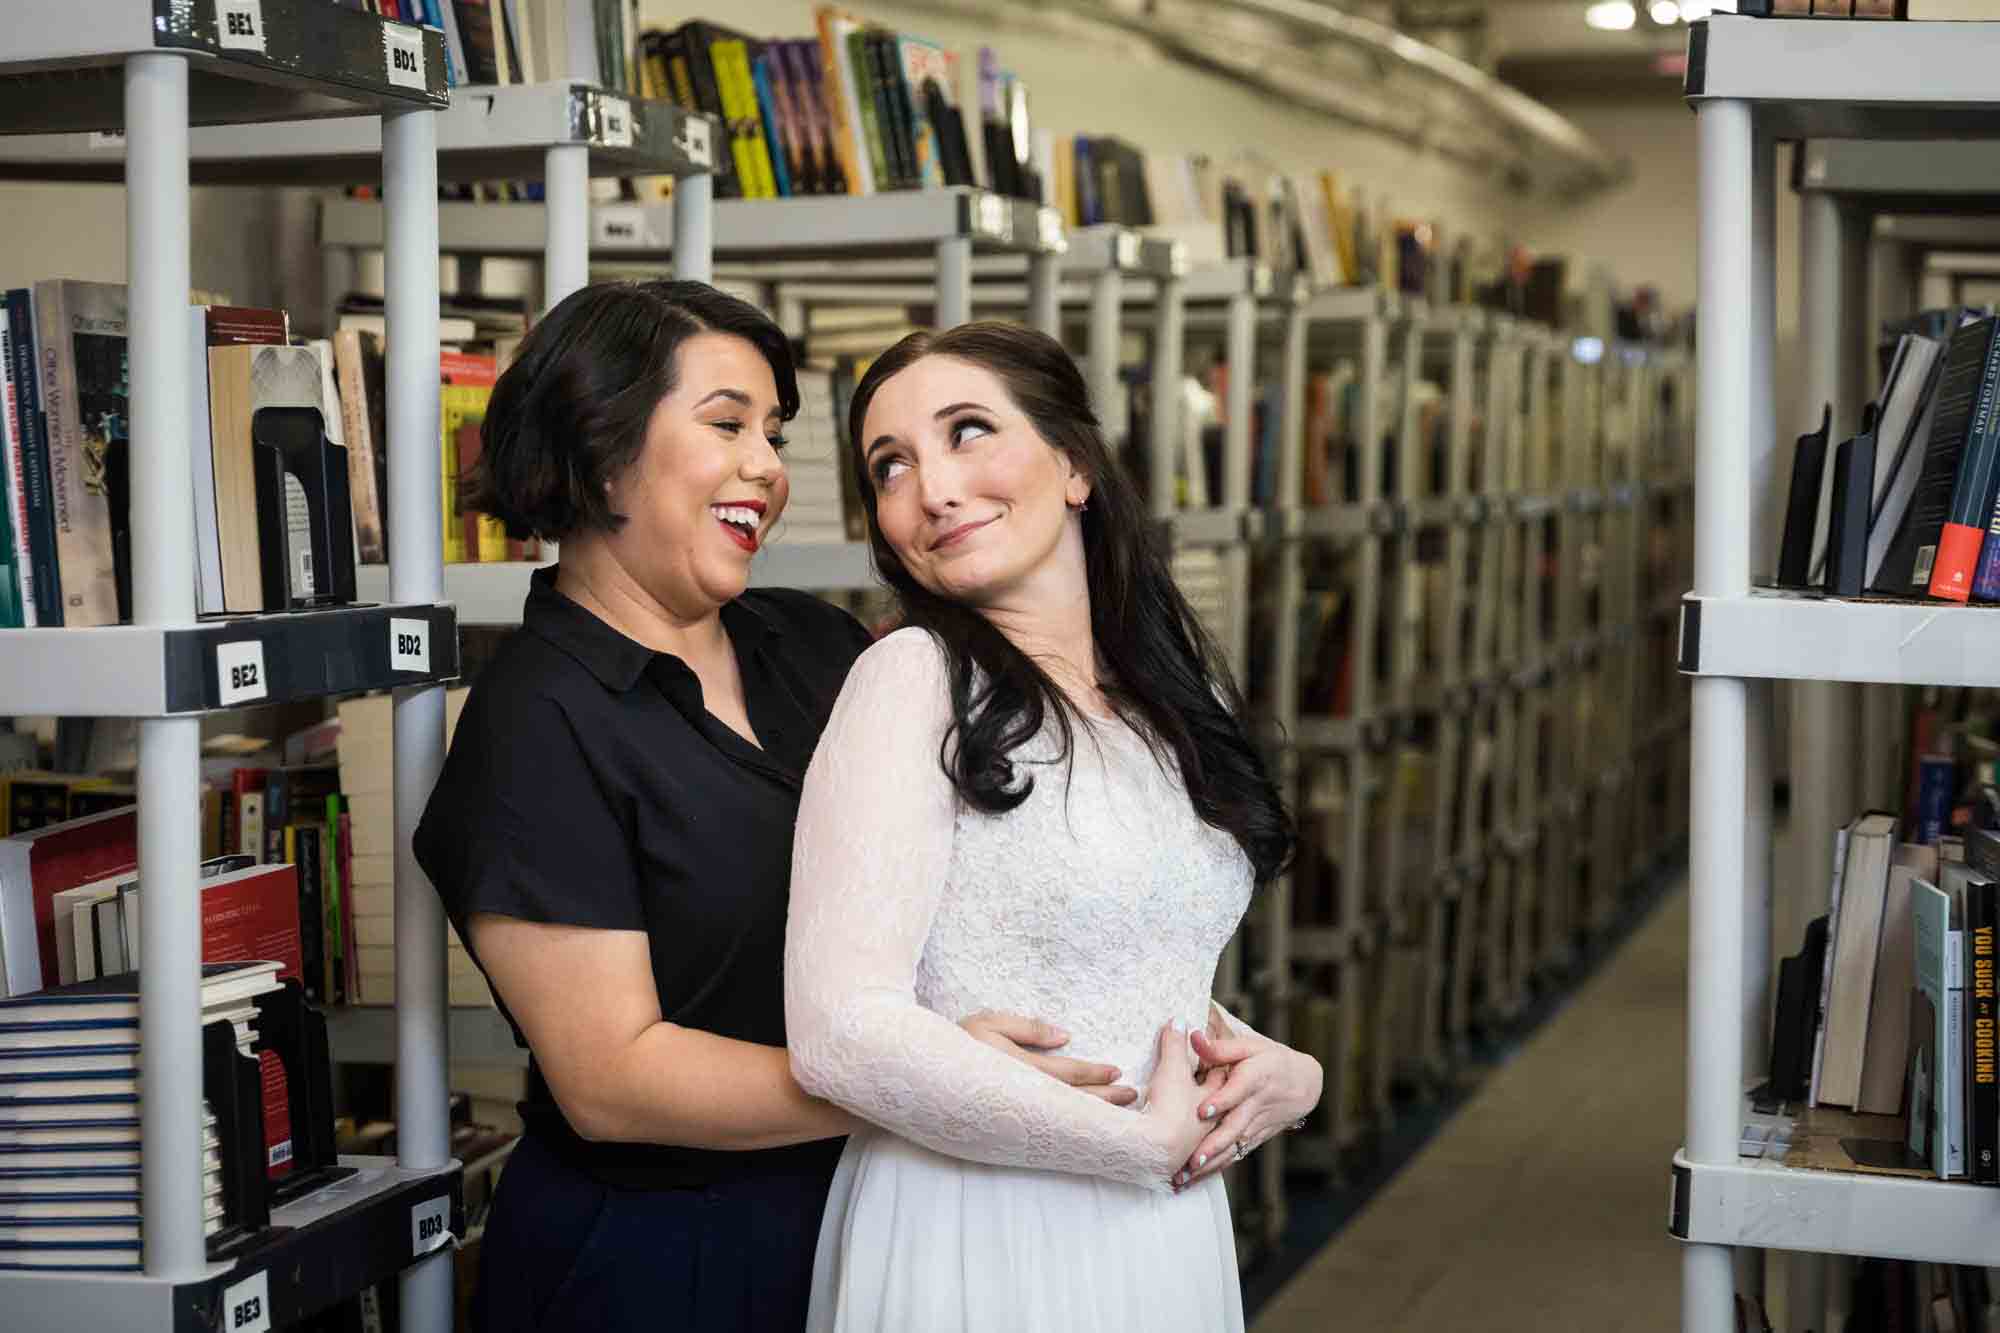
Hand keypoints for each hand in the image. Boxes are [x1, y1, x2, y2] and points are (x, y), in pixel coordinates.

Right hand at [959, 1011, 1137, 1106]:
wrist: (925, 1079)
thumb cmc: (958, 1043)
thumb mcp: (989, 1022)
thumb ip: (1029, 1028)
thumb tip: (1066, 1036)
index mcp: (1019, 1068)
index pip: (1068, 1073)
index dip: (1095, 1072)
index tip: (1117, 1072)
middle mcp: (1022, 1094)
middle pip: (1073, 1099)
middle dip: (1106, 1098)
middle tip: (1132, 1096)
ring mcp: (1018, 1112)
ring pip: (1065, 1114)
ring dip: (1096, 1112)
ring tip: (1120, 1108)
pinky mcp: (1013, 1121)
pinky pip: (1050, 1122)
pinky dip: (1074, 1122)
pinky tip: (1089, 1123)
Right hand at [1137, 1021, 1211, 1186]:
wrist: (1157, 1149)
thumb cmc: (1170, 1106)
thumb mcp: (1172, 1069)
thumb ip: (1175, 1045)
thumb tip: (1178, 1020)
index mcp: (1212, 1098)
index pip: (1219, 1080)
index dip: (1217, 1069)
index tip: (1216, 1064)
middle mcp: (1208, 1124)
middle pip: (1216, 1112)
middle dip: (1214, 1107)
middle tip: (1208, 1105)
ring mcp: (1196, 1145)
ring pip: (1205, 1140)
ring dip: (1204, 1142)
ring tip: (1197, 1142)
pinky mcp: (1181, 1164)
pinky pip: (1190, 1163)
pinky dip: (1191, 1166)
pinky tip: (1186, 1171)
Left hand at [1176, 1027, 1322, 1187]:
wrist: (1305, 1083)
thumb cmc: (1272, 1060)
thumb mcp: (1251, 1046)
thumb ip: (1221, 1046)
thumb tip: (1192, 1036)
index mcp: (1256, 1076)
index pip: (1239, 1090)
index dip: (1222, 1101)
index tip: (1202, 1112)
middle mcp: (1257, 1104)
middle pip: (1235, 1126)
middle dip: (1214, 1144)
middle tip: (1192, 1158)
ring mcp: (1258, 1124)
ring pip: (1234, 1144)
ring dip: (1212, 1161)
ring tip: (1188, 1174)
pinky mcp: (1257, 1137)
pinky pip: (1237, 1153)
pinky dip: (1219, 1166)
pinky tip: (1198, 1178)